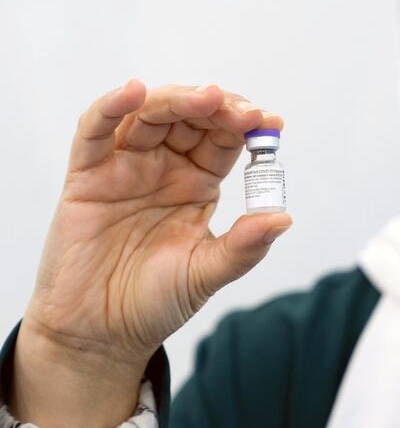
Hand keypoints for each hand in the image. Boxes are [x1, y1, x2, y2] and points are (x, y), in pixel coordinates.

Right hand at [9, 80, 291, 427]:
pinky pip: (95, 132)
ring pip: (150, 115)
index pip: (224, 139)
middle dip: (218, 108)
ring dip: (177, 100)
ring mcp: (125, 167)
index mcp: (198, 183)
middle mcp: (164, 167)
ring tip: (206, 99)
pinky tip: (133, 92)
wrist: (100, 335)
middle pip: (191, 118)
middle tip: (241, 112)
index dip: (246, 126)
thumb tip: (284, 219)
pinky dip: (111, 107)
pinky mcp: (87, 175)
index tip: (270, 121)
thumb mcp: (207, 274)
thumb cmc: (155, 301)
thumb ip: (243, 247)